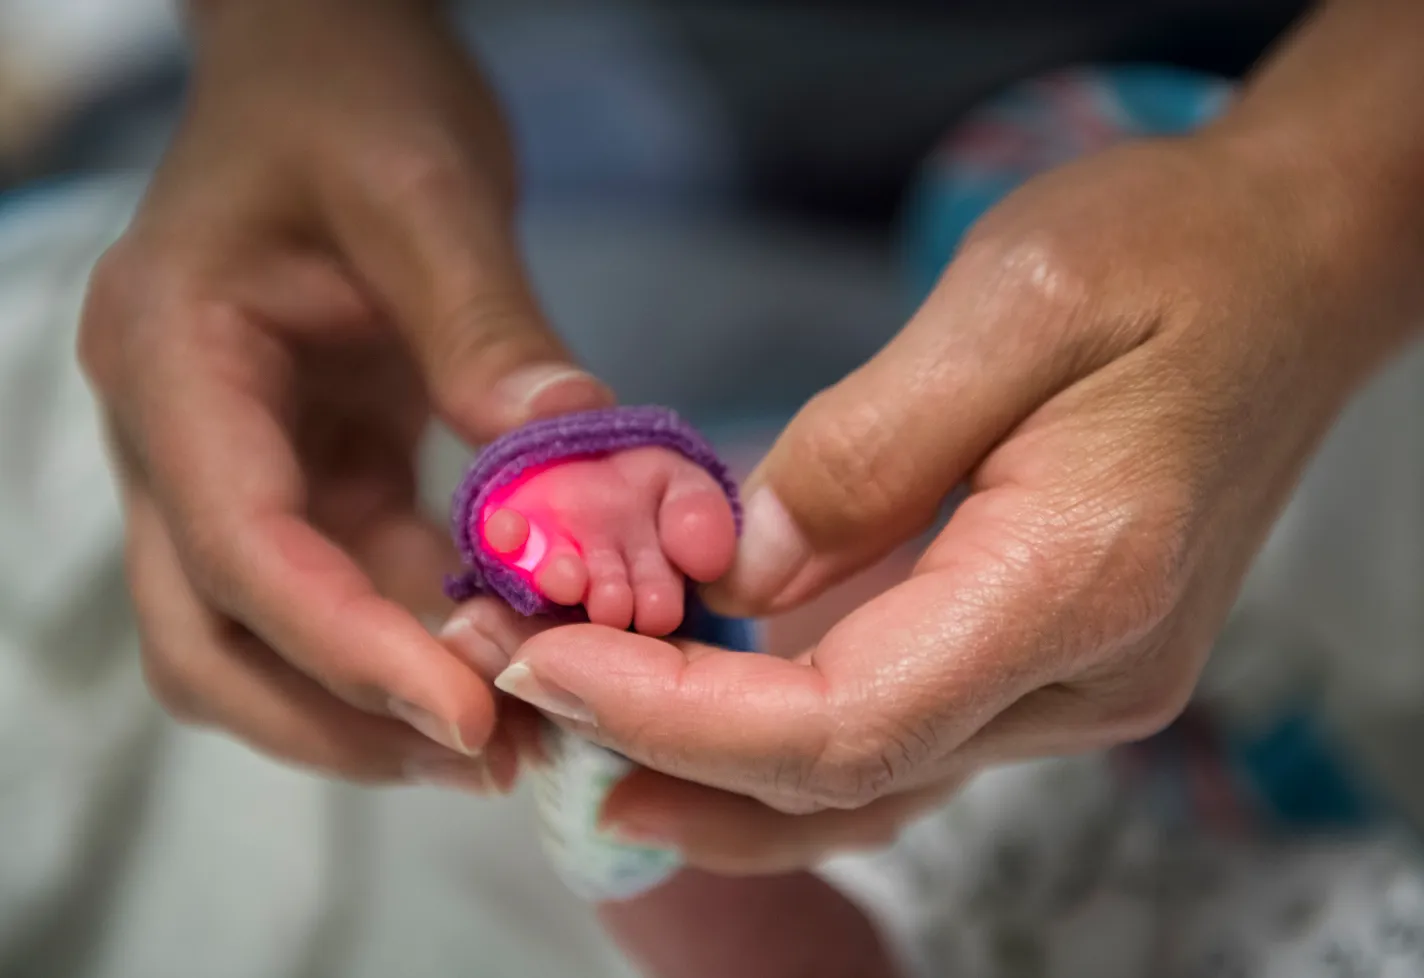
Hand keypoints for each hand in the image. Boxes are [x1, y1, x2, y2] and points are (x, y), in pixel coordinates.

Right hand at [78, 0, 609, 786]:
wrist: (324, 55)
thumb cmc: (354, 92)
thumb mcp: (429, 195)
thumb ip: (491, 334)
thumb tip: (577, 472)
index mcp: (175, 360)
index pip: (239, 550)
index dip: (350, 653)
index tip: (470, 720)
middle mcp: (178, 433)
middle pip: (214, 639)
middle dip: (345, 716)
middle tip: (493, 757)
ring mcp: (233, 460)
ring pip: (271, 634)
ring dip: (381, 697)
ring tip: (515, 731)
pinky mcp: (303, 466)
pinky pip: (342, 583)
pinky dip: (417, 633)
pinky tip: (509, 649)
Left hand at [491, 119, 1423, 866]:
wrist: (1292, 270)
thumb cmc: (1170, 258)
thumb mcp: (1008, 303)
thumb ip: (866, 452)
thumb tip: (741, 575)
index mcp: (1077, 583)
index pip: (847, 720)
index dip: (683, 718)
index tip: (551, 668)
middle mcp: (1084, 674)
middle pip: (847, 775)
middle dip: (670, 756)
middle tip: (525, 699)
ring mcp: (1073, 682)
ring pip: (869, 777)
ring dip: (717, 772)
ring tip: (580, 727)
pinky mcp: (1052, 657)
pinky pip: (900, 727)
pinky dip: (783, 733)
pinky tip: (693, 700)